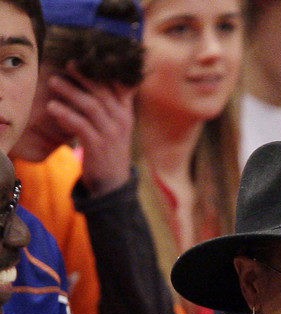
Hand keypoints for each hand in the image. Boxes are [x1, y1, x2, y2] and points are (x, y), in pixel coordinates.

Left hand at [45, 66, 134, 196]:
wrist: (112, 183)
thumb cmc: (110, 150)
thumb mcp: (117, 125)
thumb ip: (112, 104)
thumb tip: (96, 79)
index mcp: (126, 113)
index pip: (118, 85)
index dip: (101, 71)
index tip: (84, 59)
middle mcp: (121, 121)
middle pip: (102, 92)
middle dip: (83, 77)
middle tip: (67, 65)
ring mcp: (111, 134)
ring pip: (90, 106)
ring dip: (70, 92)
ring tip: (53, 82)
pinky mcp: (97, 147)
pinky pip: (80, 125)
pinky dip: (65, 115)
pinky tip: (53, 108)